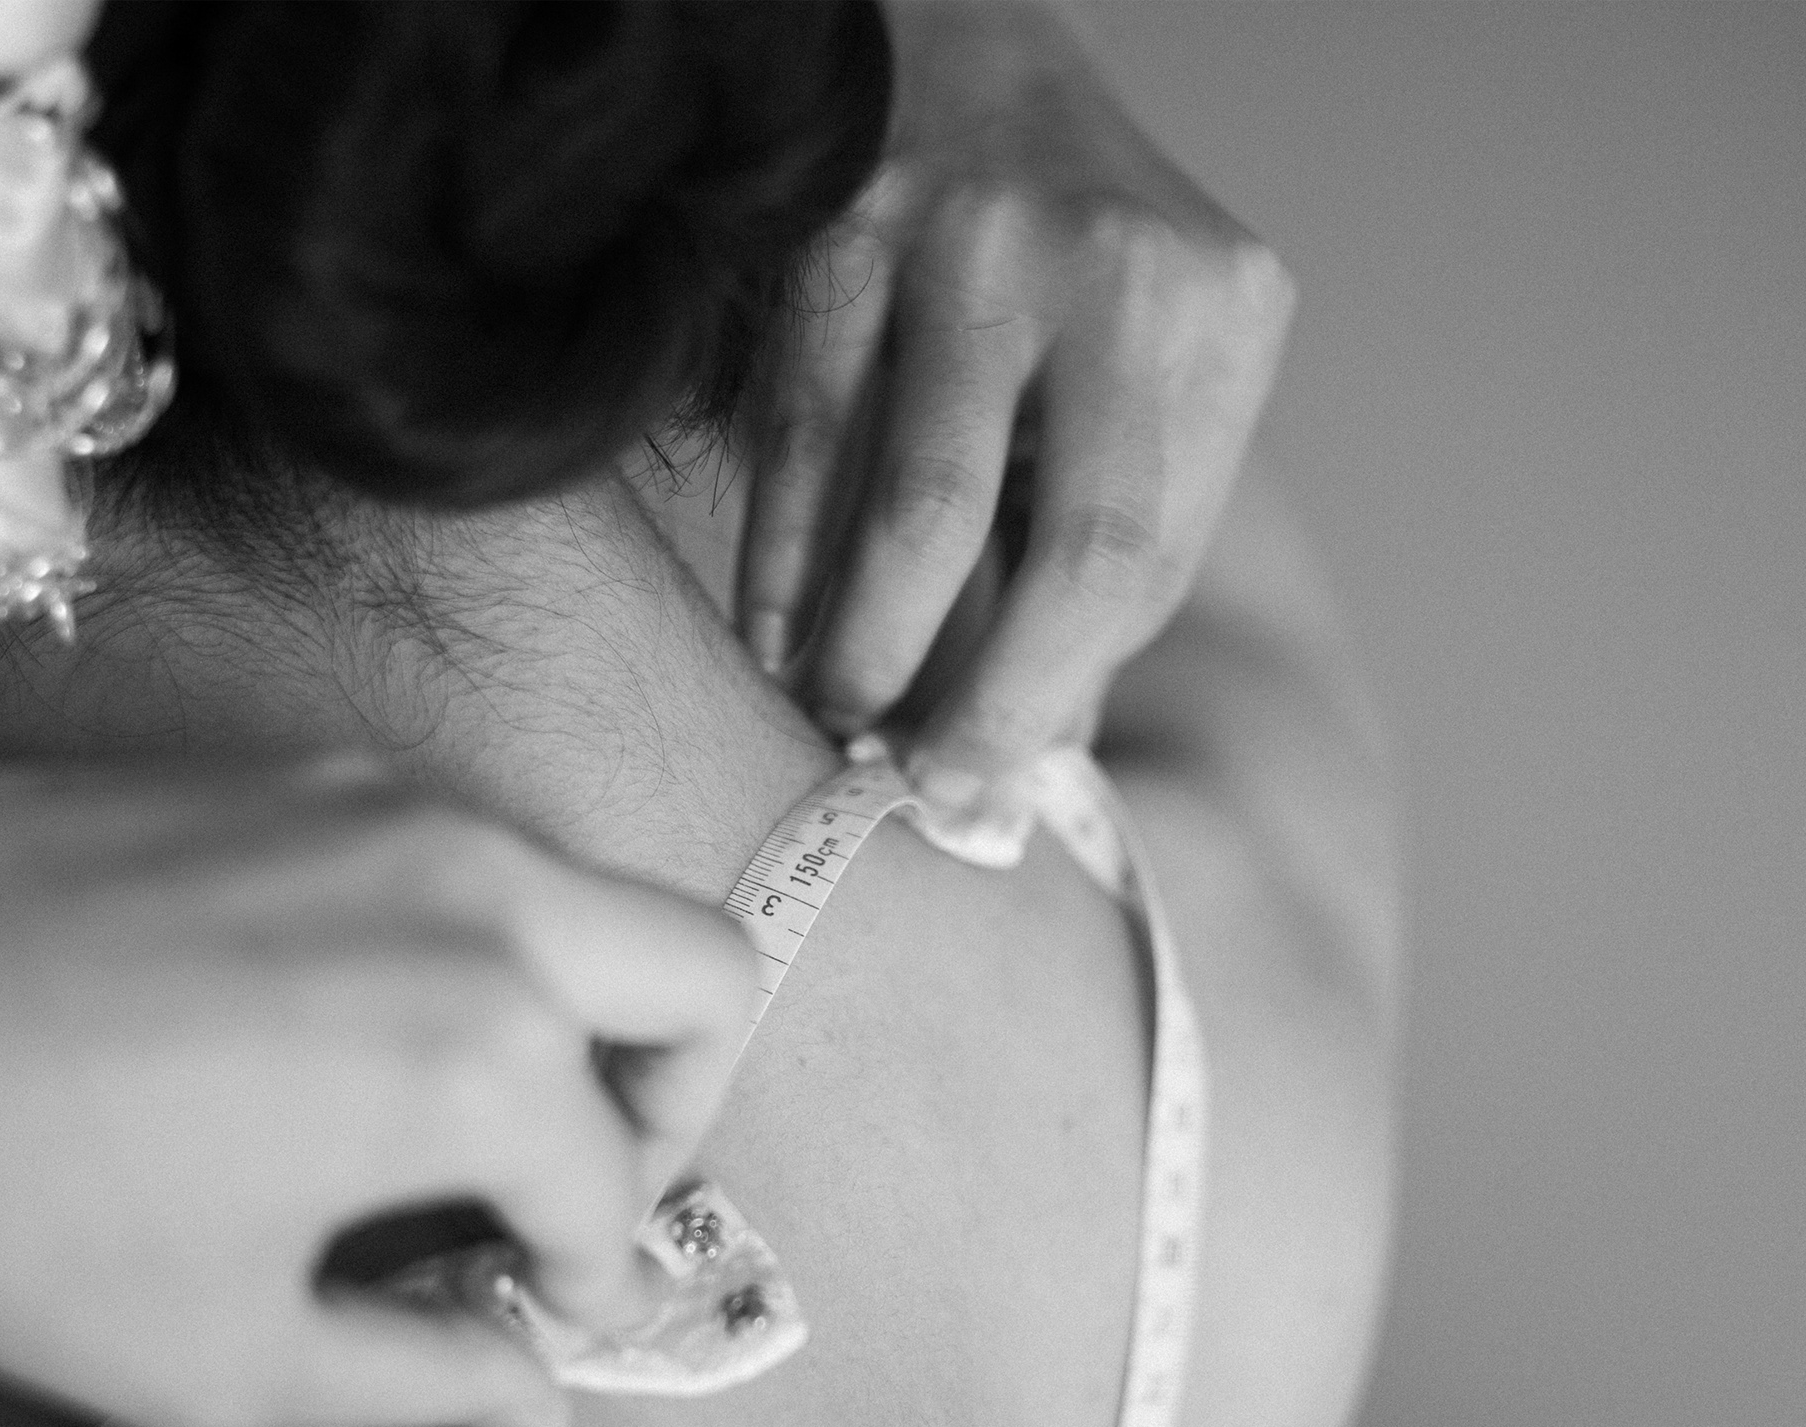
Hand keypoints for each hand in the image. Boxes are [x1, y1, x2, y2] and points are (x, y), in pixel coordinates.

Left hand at [0, 756, 754, 1426]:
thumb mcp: (226, 1355)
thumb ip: (427, 1377)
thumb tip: (539, 1401)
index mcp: (480, 1050)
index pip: (617, 1184)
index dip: (594, 1276)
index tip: (547, 1307)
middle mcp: (480, 897)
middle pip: (704, 975)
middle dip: (675, 1105)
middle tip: (579, 1190)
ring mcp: (399, 810)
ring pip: (593, 906)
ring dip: (581, 1020)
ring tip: (462, 1124)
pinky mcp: (316, 772)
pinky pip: (476, 861)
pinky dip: (484, 954)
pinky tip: (361, 1035)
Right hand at [737, 0, 1292, 848]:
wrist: (963, 52)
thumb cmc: (1062, 266)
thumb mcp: (1133, 383)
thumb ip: (1102, 554)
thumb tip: (1035, 750)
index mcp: (1217, 318)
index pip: (1148, 563)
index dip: (1058, 698)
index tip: (987, 788)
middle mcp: (1116, 268)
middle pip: (1072, 551)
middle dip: (983, 704)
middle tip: (919, 781)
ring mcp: (975, 236)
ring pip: (919, 508)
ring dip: (868, 646)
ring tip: (837, 718)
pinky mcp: (844, 225)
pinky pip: (805, 441)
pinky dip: (782, 563)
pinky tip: (773, 637)